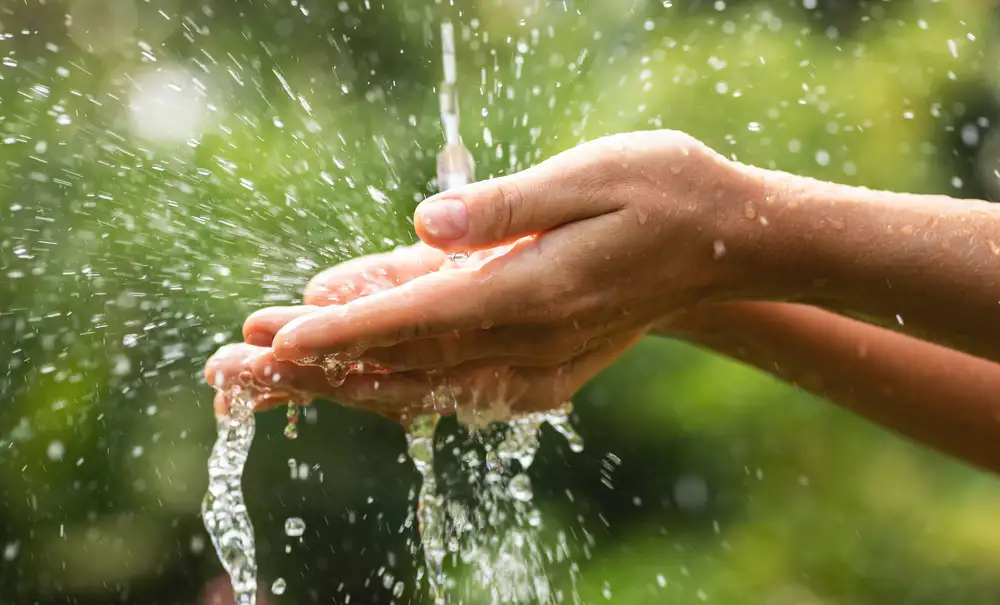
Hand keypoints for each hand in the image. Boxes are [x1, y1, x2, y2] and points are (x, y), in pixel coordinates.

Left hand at [269, 130, 757, 373]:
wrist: (727, 244)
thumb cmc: (663, 193)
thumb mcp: (590, 175)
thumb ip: (506, 206)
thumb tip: (423, 224)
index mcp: (534, 293)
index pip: (417, 318)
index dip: (342, 328)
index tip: (277, 338)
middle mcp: (529, 342)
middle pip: (403, 362)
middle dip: (315, 365)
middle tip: (234, 366)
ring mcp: (537, 361)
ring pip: (421, 380)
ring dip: (341, 378)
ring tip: (268, 376)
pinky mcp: (544, 365)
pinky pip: (455, 379)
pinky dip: (395, 375)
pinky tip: (350, 372)